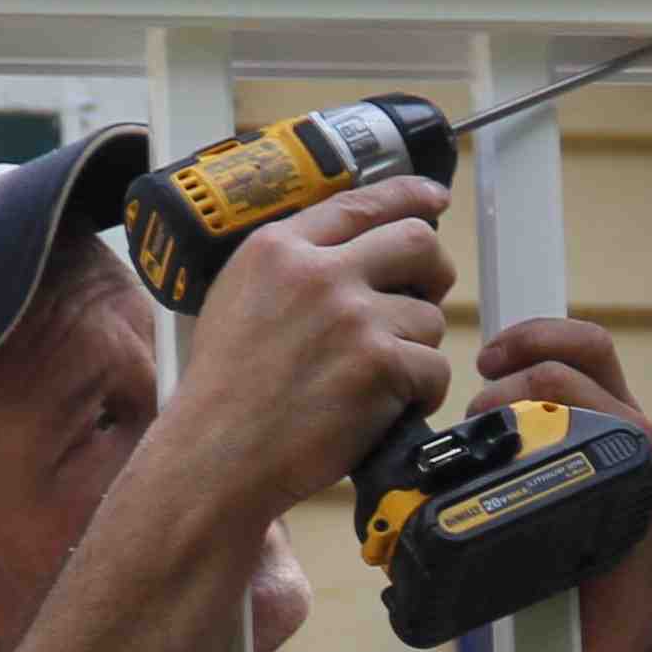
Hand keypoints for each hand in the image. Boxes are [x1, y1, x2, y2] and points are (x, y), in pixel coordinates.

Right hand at [165, 177, 455, 519]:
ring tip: (378, 380)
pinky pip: (434, 368)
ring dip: (417, 349)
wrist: (216, 455)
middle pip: (417, 242)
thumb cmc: (223, 395)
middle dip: (434, 271)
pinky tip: (386, 410)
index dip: (410, 195)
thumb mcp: (236, 298)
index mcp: (278, 248)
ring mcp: (352, 315)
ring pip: (429, 316)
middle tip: (425, 298)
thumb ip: (290, 267)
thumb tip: (351, 255)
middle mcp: (318, 271)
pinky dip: (421, 394)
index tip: (434, 197)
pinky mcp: (378, 363)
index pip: (362, 202)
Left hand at [473, 312, 651, 651]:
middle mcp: (631, 434)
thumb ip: (499, 466)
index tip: (485, 358)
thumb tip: (425, 449)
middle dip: (518, 368)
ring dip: (524, 399)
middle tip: (476, 409)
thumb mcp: (520, 505)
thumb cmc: (552, 578)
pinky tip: (524, 475)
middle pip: (585, 352)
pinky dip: (557, 444)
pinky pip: (610, 446)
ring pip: (584, 391)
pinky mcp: (649, 502)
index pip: (577, 348)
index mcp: (601, 425)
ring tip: (488, 438)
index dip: (530, 336)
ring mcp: (644, 465)